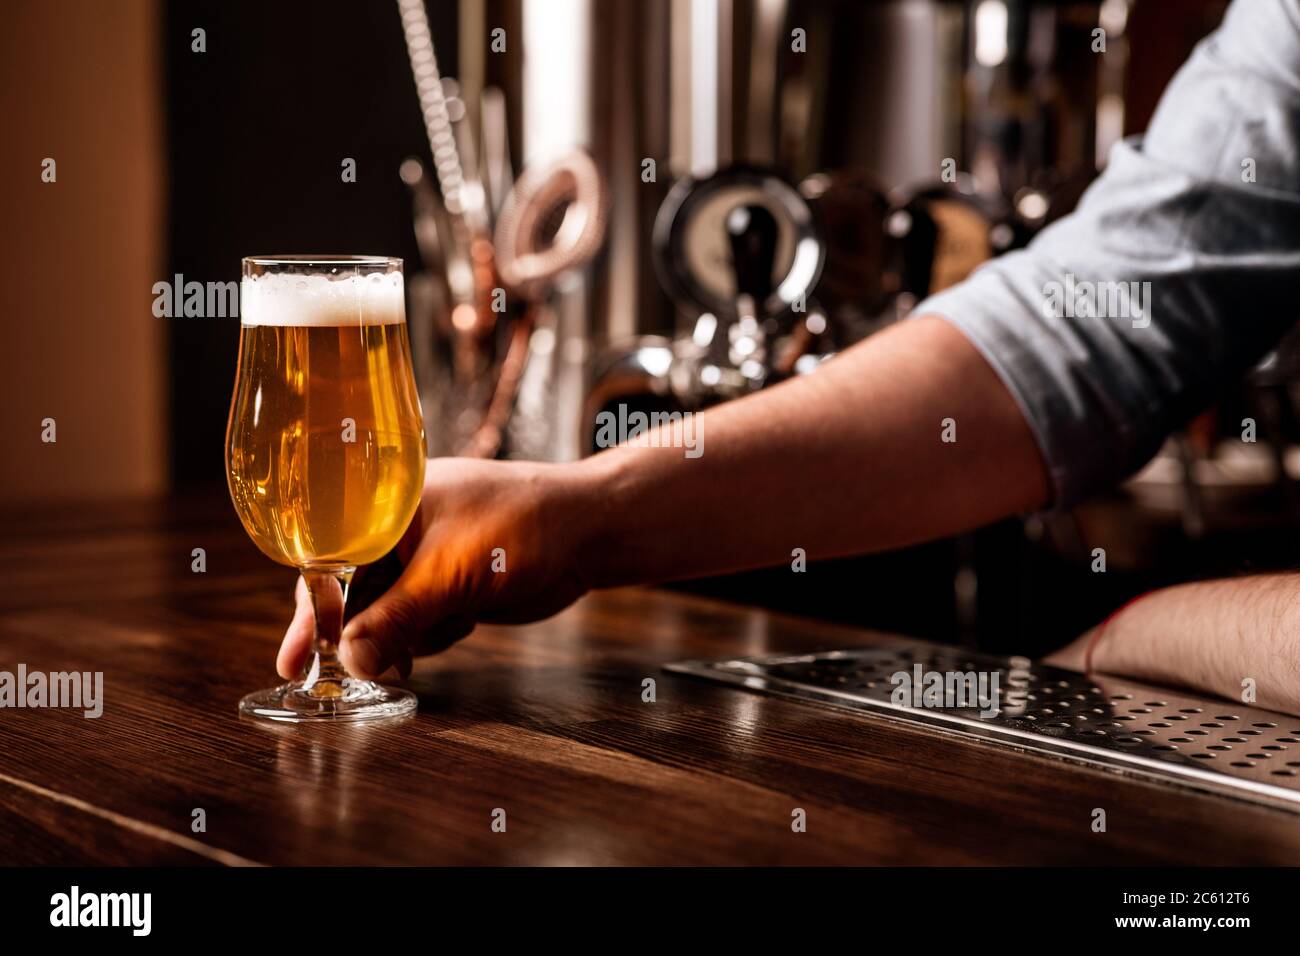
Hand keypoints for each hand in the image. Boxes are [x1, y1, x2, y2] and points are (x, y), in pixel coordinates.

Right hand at [277, 457, 599, 680]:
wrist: (591, 531)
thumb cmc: (522, 528)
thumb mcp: (449, 575)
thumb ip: (396, 618)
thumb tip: (351, 661)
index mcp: (387, 503)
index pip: (329, 559)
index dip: (310, 611)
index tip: (295, 659)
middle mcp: (399, 528)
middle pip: (354, 593)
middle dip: (359, 633)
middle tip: (343, 675)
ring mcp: (427, 556)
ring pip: (388, 614)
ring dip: (405, 635)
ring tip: (447, 626)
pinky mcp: (451, 581)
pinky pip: (420, 618)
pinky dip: (433, 632)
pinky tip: (462, 625)